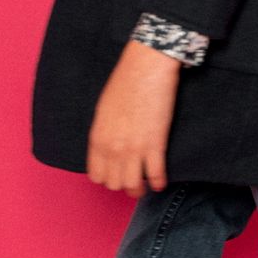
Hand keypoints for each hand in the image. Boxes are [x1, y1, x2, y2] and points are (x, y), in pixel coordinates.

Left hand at [86, 41, 181, 196]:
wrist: (146, 67)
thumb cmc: (125, 81)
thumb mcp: (104, 109)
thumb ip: (104, 133)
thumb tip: (109, 147)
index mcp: (98, 139)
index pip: (96, 175)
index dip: (107, 178)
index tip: (116, 174)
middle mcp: (113, 148)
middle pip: (114, 183)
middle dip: (123, 184)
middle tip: (132, 180)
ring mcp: (134, 149)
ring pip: (134, 186)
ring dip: (140, 189)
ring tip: (146, 186)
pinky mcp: (155, 144)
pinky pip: (156, 174)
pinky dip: (159, 182)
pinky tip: (160, 181)